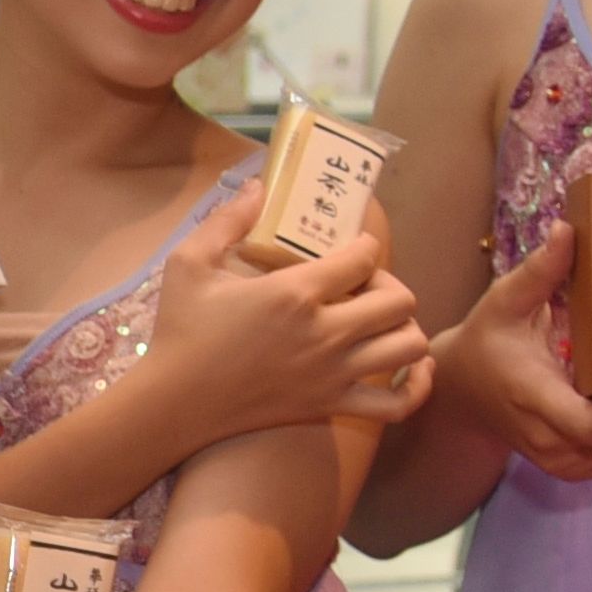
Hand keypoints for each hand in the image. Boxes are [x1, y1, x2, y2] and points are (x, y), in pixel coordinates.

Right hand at [143, 197, 430, 439]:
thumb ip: (226, 220)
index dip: (365, 245)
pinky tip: (406, 370)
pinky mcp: (332, 406)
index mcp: (294, 293)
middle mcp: (325, 333)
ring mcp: (333, 374)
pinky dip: (416, 386)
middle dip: (389, 285)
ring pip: (410, 346)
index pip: (362, 257)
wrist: (175, 402)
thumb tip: (259, 186)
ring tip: (377, 325)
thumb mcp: (188, 263)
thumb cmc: (180, 329)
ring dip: (404, 329)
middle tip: (362, 287)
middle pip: (400, 300)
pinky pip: (400, 402)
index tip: (352, 246)